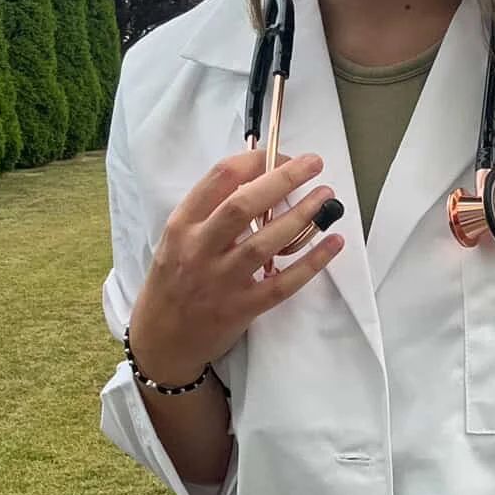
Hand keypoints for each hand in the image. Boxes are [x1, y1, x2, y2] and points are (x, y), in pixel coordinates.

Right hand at [127, 149, 342, 385]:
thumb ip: (210, 212)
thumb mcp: (178, 239)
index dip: (256, 160)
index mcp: (182, 224)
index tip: (281, 154)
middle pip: (243, 205)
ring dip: (301, 216)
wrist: (160, 339)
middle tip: (314, 164)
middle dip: (283, 179)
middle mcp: (199, 249)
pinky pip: (282, 283)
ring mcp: (220, 281)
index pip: (220, 178)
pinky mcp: (241, 308)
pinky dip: (311, 263)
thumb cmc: (174, 280)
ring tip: (327, 198)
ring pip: (265, 242)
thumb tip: (261, 177)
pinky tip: (333, 243)